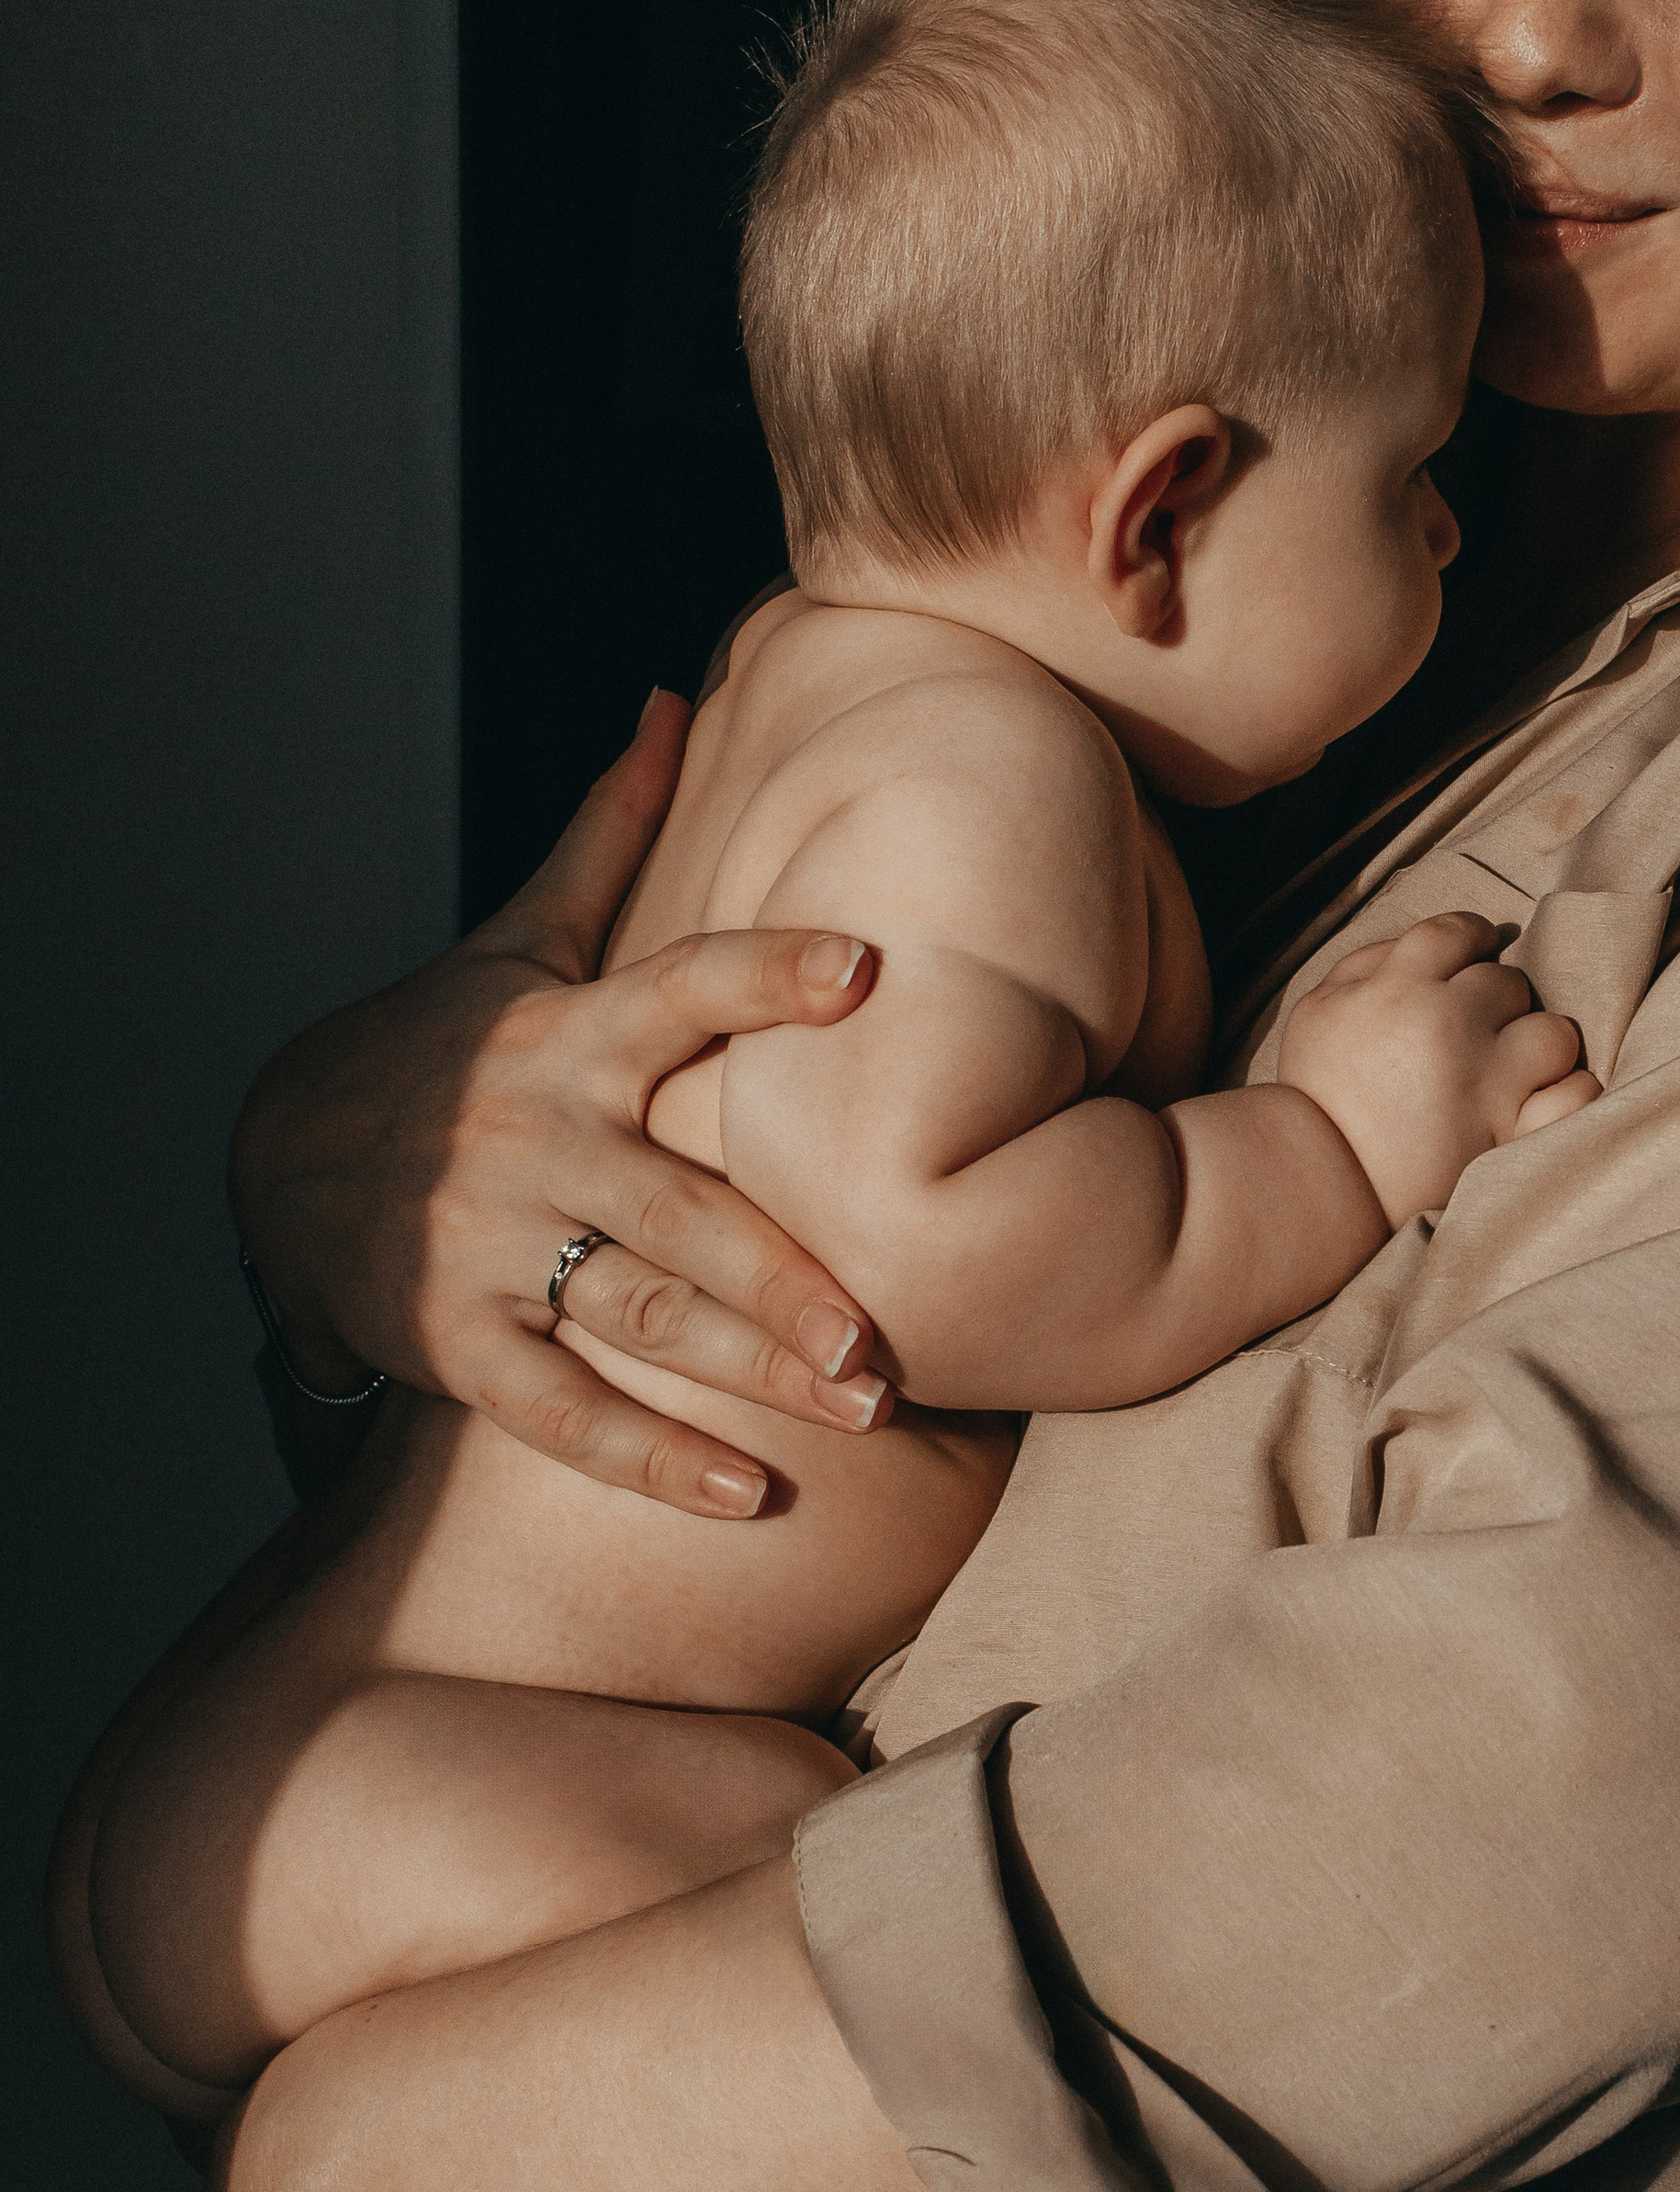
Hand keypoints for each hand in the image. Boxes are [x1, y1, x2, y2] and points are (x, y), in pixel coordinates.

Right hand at [230, 691, 893, 1518]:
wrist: (280, 1160)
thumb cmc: (445, 1047)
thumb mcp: (517, 939)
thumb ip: (611, 832)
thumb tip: (670, 694)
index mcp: (567, 1037)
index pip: (680, 988)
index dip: (769, 974)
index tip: (866, 968)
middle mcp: (535, 1141)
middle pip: (678, 1209)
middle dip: (786, 1276)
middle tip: (887, 1337)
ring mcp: (491, 1246)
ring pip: (636, 1315)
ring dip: (751, 1371)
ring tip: (867, 1410)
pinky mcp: (455, 1338)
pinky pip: (562, 1411)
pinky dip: (653, 1461)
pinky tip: (746, 1497)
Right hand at [1277, 911, 1596, 1225]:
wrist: (1321, 1185)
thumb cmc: (1317, 1093)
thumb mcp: (1319, 1009)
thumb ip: (1370, 961)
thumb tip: (1436, 943)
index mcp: (1403, 987)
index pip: (1457, 932)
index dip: (1469, 938)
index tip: (1471, 953)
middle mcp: (1454, 1025)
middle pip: (1508, 983)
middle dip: (1493, 1001)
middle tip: (1471, 1031)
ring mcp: (1489, 1084)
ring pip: (1554, 1034)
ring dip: (1537, 1045)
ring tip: (1511, 1066)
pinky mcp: (1510, 1135)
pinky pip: (1575, 1096)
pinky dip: (1568, 1093)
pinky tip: (1541, 1097)